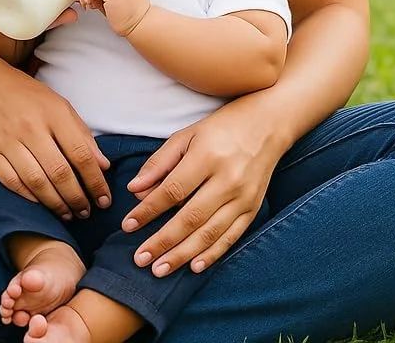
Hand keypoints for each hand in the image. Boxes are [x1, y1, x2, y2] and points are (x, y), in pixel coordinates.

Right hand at [0, 53, 111, 219]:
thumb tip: (102, 166)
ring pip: (36, 182)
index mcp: (52, 112)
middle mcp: (30, 127)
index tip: (104, 199)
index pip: (81, 154)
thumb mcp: (57, 104)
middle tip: (86, 212)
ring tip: (68, 213)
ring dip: (56, 203)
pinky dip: (29, 197)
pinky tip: (41, 203)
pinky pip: (11, 181)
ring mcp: (6, 140)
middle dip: (77, 198)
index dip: (95, 182)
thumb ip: (80, 134)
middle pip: (59, 173)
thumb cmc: (24, 94)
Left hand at [118, 97, 286, 276]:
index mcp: (207, 157)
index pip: (172, 191)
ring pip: (209, 233)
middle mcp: (227, 180)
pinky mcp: (254, 208)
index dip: (148, 210)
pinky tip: (194, 266)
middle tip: (140, 258)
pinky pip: (231, 237)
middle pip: (190, 218)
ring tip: (159, 269)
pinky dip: (212, 254)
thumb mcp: (186, 135)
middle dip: (162, 241)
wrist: (267, 125)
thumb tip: (134, 189)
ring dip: (183, 254)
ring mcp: (243, 197)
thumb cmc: (219, 128)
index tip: (127, 226)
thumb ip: (159, 163)